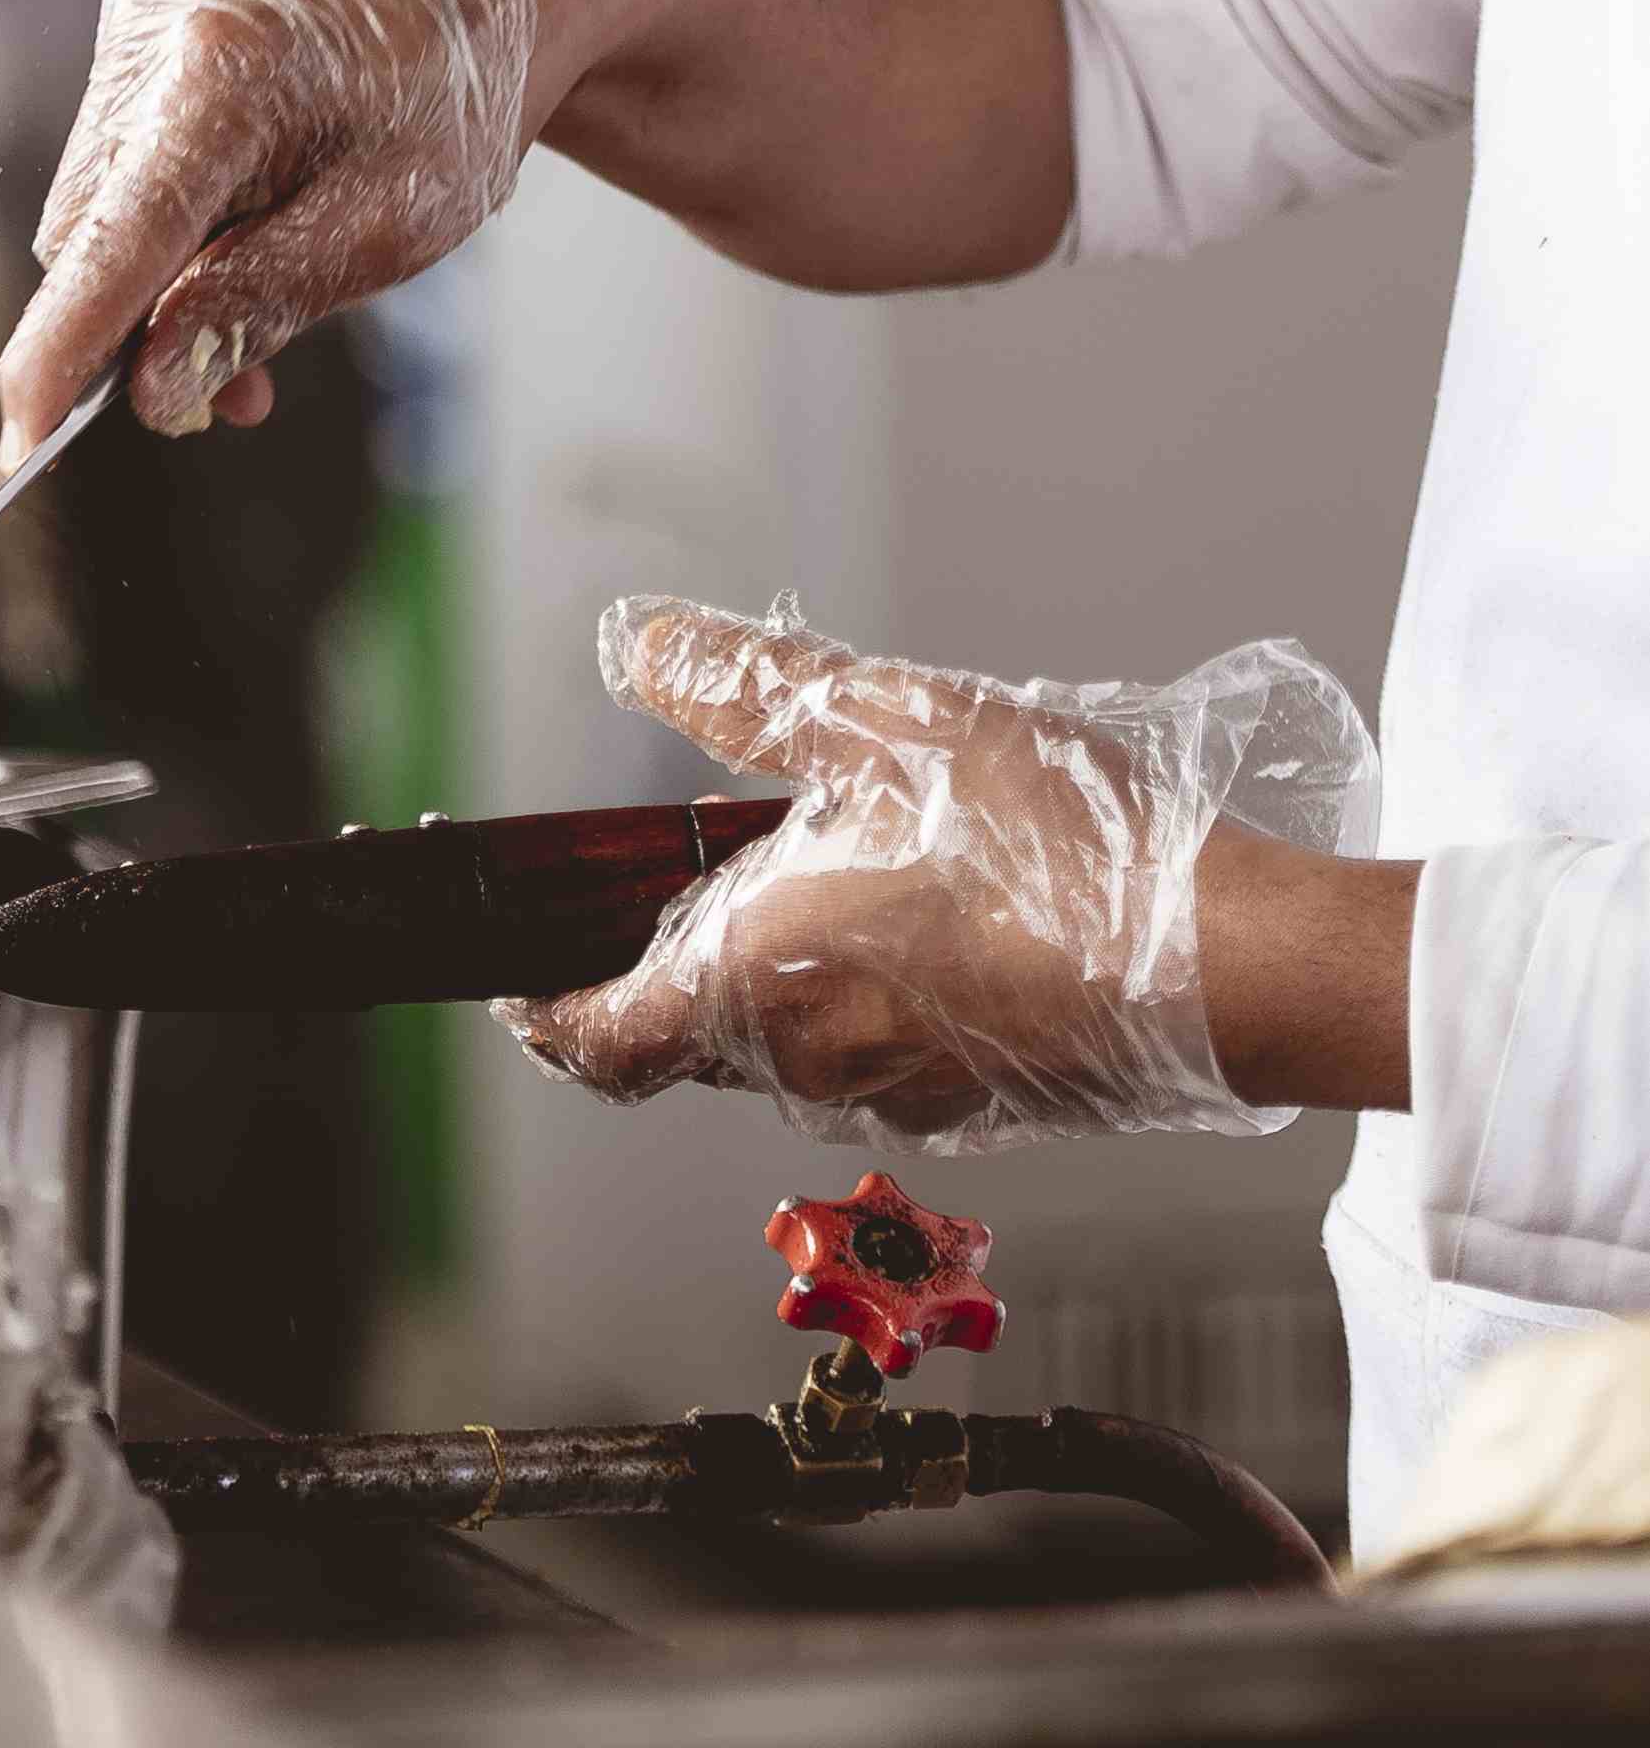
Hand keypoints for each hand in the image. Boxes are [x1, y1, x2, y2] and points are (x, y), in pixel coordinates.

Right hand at [0, 0, 533, 456]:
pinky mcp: (139, 13)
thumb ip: (259, 304)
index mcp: (223, 71)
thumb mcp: (388, 225)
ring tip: (264, 300)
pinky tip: (245, 223)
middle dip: (140, 328)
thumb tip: (152, 392)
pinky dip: (165, 216)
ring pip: (96, 203)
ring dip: (155, 278)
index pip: (114, 240)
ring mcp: (137, 10)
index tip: (24, 441)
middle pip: (88, 233)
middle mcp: (154, 26)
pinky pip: (118, 154)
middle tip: (237, 397)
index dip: (63, 350)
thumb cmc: (457, 99)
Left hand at [495, 598, 1386, 1150]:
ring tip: (833, 875)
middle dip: (673, 968)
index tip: (519, 984)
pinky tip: (933, 918)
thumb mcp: (876, 719)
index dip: (544, 1015)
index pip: (597, 1043)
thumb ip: (738, 687)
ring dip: (784, 979)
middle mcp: (807, 1063)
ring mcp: (902, 1092)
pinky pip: (888, 1057)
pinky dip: (875, 998)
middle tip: (688, 883)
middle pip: (690, 1039)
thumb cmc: (1050, 846)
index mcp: (747, 985)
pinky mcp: (985, 1102)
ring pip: (793, 1048)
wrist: (1227, 960)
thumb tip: (635, 644)